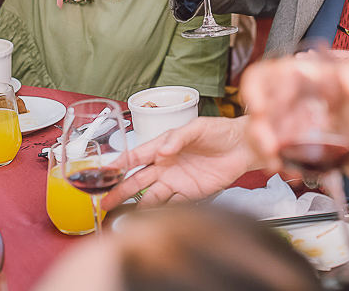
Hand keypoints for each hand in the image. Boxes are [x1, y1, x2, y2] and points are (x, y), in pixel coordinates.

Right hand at [101, 117, 254, 209]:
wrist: (244, 147)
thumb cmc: (220, 132)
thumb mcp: (198, 127)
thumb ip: (178, 137)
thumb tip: (162, 150)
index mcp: (164, 146)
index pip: (137, 156)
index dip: (120, 164)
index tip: (105, 173)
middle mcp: (166, 165)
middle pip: (137, 180)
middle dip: (120, 190)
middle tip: (104, 202)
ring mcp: (176, 181)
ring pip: (149, 196)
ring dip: (136, 206)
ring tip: (121, 216)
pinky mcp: (190, 194)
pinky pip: (170, 205)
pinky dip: (158, 213)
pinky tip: (148, 220)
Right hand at [241, 54, 348, 170]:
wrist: (342, 109)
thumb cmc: (336, 85)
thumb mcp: (347, 75)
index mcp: (283, 76)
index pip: (257, 78)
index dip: (252, 91)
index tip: (258, 107)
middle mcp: (274, 100)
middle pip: (255, 116)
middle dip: (258, 134)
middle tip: (270, 147)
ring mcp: (274, 123)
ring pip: (258, 139)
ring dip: (265, 153)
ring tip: (277, 164)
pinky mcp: (279, 143)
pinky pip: (271, 155)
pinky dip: (280, 165)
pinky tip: (291, 172)